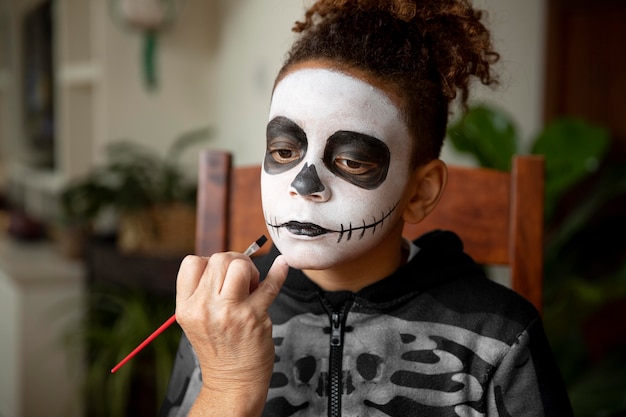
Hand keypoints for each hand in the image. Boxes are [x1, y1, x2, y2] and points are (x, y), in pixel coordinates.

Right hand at [175, 252, 288, 413]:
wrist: (233, 381)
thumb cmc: (219, 348)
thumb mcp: (197, 319)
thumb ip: (204, 291)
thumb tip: (231, 261)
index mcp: (187, 307)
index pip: (193, 263)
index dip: (209, 262)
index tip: (221, 274)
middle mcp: (205, 307)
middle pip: (219, 259)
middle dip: (234, 263)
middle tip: (242, 280)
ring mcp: (230, 312)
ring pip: (240, 265)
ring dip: (250, 270)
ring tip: (252, 286)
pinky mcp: (254, 317)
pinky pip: (270, 284)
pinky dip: (279, 272)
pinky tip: (282, 266)